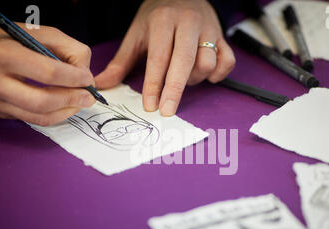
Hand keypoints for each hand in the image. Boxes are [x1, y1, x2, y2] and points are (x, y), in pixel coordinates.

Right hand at [0, 21, 95, 125]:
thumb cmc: (12, 40)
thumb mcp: (41, 33)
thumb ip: (69, 49)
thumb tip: (86, 77)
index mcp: (3, 54)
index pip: (48, 73)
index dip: (74, 79)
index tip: (88, 79)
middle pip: (43, 101)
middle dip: (72, 100)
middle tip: (89, 97)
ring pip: (40, 117)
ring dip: (67, 112)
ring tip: (80, 102)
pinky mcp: (0, 112)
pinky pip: (34, 120)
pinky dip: (55, 115)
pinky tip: (65, 106)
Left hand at [95, 0, 235, 115]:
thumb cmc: (157, 17)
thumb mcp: (136, 34)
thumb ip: (120, 63)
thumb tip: (101, 85)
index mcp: (163, 21)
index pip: (158, 57)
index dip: (154, 84)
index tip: (150, 106)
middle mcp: (188, 23)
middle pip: (184, 61)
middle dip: (175, 89)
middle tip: (167, 111)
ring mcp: (208, 29)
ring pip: (206, 63)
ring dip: (194, 78)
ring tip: (183, 77)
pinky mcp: (222, 37)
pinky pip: (227, 62)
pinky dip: (218, 74)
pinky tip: (206, 75)